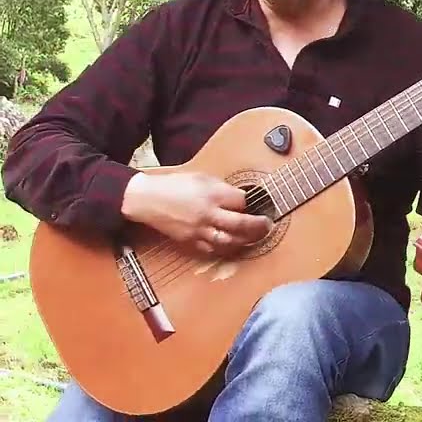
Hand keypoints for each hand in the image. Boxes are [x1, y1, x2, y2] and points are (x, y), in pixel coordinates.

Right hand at [121, 171, 273, 256]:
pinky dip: (225, 248)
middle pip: (241, 224)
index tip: (261, 203)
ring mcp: (199, 230)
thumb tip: (242, 197)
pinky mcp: (190, 241)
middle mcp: (207, 213)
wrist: (148, 199)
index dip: (254, 202)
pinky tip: (234, 244)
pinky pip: (212, 249)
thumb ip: (223, 188)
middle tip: (268, 225)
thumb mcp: (203, 177)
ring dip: (246, 241)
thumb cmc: (175, 185)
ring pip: (229, 241)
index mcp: (212, 194)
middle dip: (259, 226)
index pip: (242, 202)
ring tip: (255, 237)